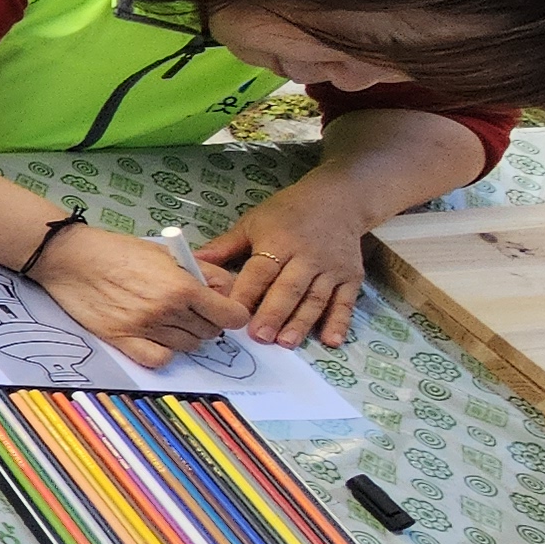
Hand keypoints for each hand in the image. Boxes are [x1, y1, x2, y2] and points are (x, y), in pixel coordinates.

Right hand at [32, 227, 247, 368]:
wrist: (70, 258)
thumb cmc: (117, 251)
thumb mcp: (167, 252)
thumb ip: (203, 272)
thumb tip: (226, 290)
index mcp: (182, 286)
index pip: (232, 315)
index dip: (232, 313)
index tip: (224, 310)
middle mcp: (167, 310)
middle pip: (211, 333)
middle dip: (207, 322)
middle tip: (191, 311)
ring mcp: (144, 328)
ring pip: (187, 347)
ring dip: (185, 336)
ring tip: (169, 321)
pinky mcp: (122, 339)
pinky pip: (158, 360)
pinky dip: (163, 353)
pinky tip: (156, 338)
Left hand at [205, 182, 380, 348]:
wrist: (338, 200)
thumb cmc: (287, 212)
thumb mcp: (253, 222)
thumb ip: (225, 246)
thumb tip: (193, 261)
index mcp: (279, 243)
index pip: (260, 271)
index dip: (246, 293)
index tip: (231, 314)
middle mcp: (307, 257)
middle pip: (289, 288)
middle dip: (273, 313)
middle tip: (259, 337)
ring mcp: (332, 269)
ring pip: (315, 299)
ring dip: (301, 322)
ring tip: (286, 343)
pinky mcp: (351, 277)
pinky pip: (345, 302)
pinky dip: (339, 322)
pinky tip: (330, 341)